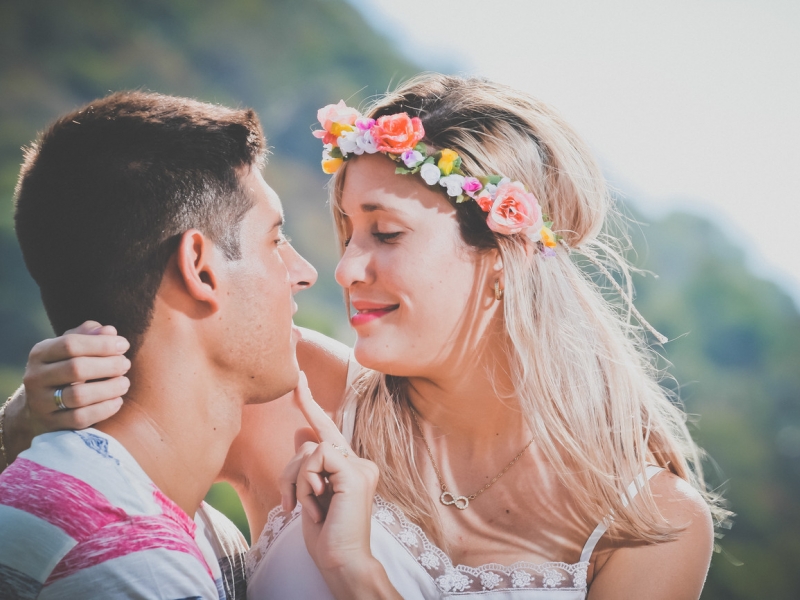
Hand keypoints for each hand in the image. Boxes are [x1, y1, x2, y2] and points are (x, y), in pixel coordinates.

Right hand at [22, 320, 129, 433]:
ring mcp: (40, 403)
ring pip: (79, 395)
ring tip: (124, 383)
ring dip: (109, 388)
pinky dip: (104, 409)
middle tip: (126, 364)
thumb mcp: (70, 350)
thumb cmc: (65, 370)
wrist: (39, 408)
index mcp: (40, 353)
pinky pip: (81, 418)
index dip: (102, 344)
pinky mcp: (51, 424)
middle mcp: (35, 377)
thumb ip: (89, 336)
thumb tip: (109, 331)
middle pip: (76, 369)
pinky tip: (117, 401)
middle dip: (108, 365)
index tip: (124, 345)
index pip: (71, 344)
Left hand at [280, 373, 398, 598]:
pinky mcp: (355, 472)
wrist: (341, 562)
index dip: (311, 403)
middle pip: (312, 439)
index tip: (299, 379)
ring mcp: (360, 466)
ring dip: (296, 481)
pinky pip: (317, 456)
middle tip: (289, 498)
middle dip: (294, 455)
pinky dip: (305, 481)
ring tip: (305, 508)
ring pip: (310, 448)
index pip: (328, 430)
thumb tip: (301, 432)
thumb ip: (309, 465)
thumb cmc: (326, 536)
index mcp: (351, 467)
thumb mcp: (310, 495)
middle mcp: (360, 463)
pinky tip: (316, 504)